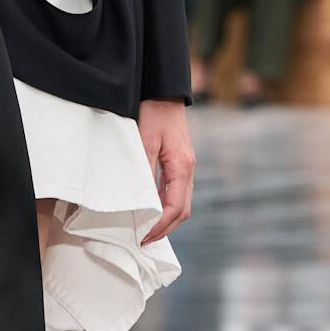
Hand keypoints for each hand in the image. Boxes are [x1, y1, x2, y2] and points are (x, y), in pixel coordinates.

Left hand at [137, 99, 195, 242]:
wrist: (164, 90)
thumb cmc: (155, 111)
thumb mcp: (145, 140)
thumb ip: (144, 169)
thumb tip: (141, 198)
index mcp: (182, 167)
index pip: (174, 208)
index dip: (160, 226)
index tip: (143, 237)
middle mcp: (189, 169)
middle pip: (182, 211)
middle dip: (165, 229)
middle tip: (144, 240)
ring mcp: (187, 166)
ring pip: (182, 203)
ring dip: (167, 219)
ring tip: (147, 229)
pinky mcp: (181, 161)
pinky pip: (178, 191)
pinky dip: (167, 205)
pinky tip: (153, 209)